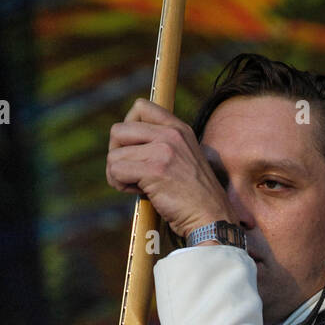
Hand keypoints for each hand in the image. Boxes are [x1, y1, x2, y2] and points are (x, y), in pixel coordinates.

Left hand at [106, 99, 230, 238]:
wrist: (210, 217)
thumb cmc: (194, 196)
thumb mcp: (184, 158)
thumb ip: (161, 144)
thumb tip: (124, 144)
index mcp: (179, 129)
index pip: (141, 107)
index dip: (127, 127)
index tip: (133, 148)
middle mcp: (171, 134)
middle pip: (118, 130)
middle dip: (116, 153)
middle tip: (129, 171)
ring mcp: (163, 150)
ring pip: (114, 155)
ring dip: (117, 174)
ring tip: (136, 186)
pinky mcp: (154, 169)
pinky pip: (116, 170)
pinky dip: (120, 185)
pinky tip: (137, 192)